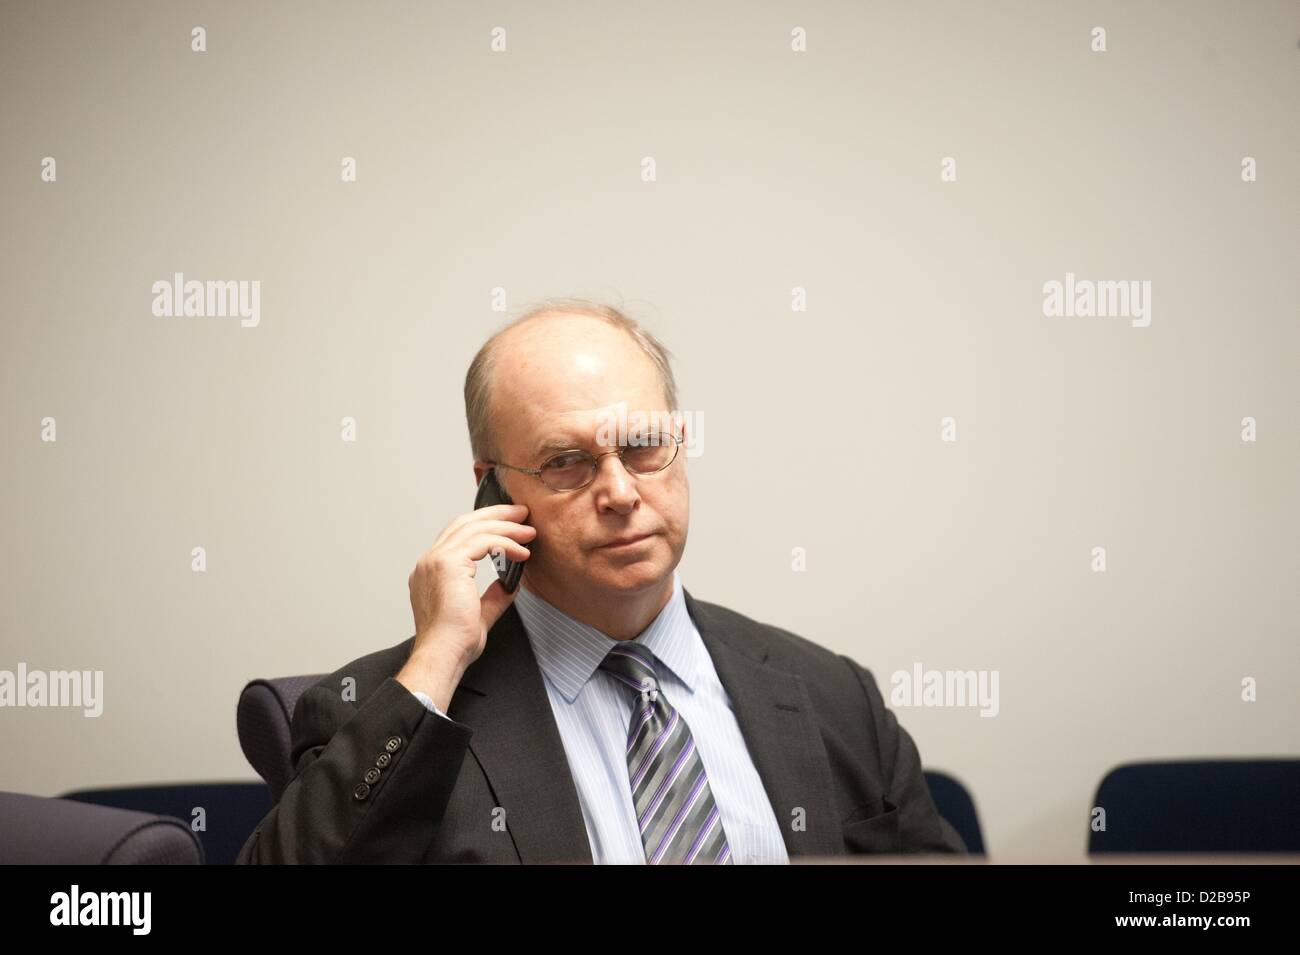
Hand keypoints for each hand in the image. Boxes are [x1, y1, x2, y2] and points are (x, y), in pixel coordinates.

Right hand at [397, 503, 535, 707]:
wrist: (444, 655)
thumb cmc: (455, 644)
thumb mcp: (479, 614)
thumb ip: (493, 596)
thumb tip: (510, 584)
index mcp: (430, 572)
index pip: (458, 536)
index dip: (485, 525)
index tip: (509, 526)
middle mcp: (429, 561)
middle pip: (465, 523)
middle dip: (496, 515)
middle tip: (521, 514)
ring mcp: (436, 560)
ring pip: (475, 528)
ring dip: (506, 527)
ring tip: (528, 532)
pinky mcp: (448, 564)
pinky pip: (483, 541)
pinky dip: (506, 543)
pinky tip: (522, 552)